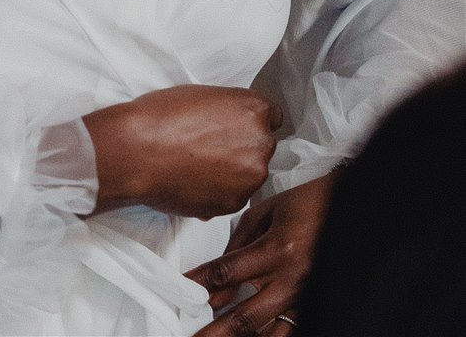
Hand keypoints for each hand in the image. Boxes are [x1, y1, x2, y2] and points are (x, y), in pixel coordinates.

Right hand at [85, 85, 279, 219]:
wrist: (137, 151)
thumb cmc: (161, 115)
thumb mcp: (202, 94)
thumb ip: (230, 111)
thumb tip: (235, 128)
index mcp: (254, 110)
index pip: (273, 116)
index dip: (252, 121)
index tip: (236, 126)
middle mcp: (261, 144)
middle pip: (262, 147)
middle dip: (243, 147)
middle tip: (210, 146)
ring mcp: (250, 178)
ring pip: (249, 175)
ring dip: (232, 172)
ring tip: (197, 166)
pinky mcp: (234, 204)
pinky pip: (232, 196)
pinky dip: (218, 191)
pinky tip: (193, 181)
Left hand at [187, 174, 337, 330]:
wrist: (348, 210)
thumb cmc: (307, 204)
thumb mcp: (266, 212)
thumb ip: (239, 241)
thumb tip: (218, 271)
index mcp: (276, 250)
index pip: (227, 272)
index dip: (200, 284)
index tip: (181, 292)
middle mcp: (291, 280)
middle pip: (245, 316)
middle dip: (216, 332)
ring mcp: (306, 298)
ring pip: (270, 334)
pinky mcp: (315, 305)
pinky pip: (290, 330)